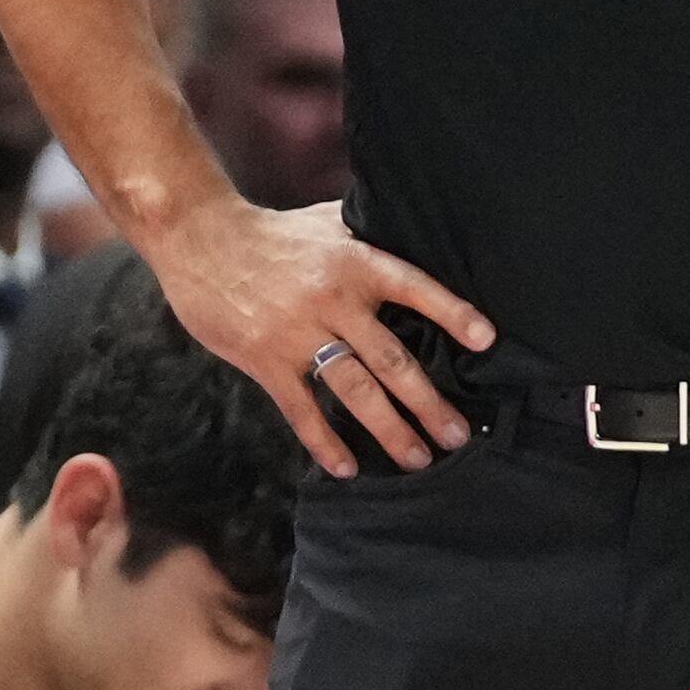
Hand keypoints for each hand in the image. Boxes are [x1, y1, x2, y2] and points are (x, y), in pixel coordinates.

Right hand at [138, 195, 494, 477]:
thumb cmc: (274, 231)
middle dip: (428, 401)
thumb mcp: (329, 221)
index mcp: (356, 263)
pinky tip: (347, 467)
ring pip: (355, 390)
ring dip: (390, 428)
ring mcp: (299, 333)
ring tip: (419, 458)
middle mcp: (334, 300)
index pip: (415, 289)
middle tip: (458, 435)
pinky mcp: (266, 359)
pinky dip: (324, 441)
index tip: (487, 340)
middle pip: (392, 358)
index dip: (452, 313)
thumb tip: (415, 231)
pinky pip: (301, 409)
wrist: (202, 239)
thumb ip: (370, 234)